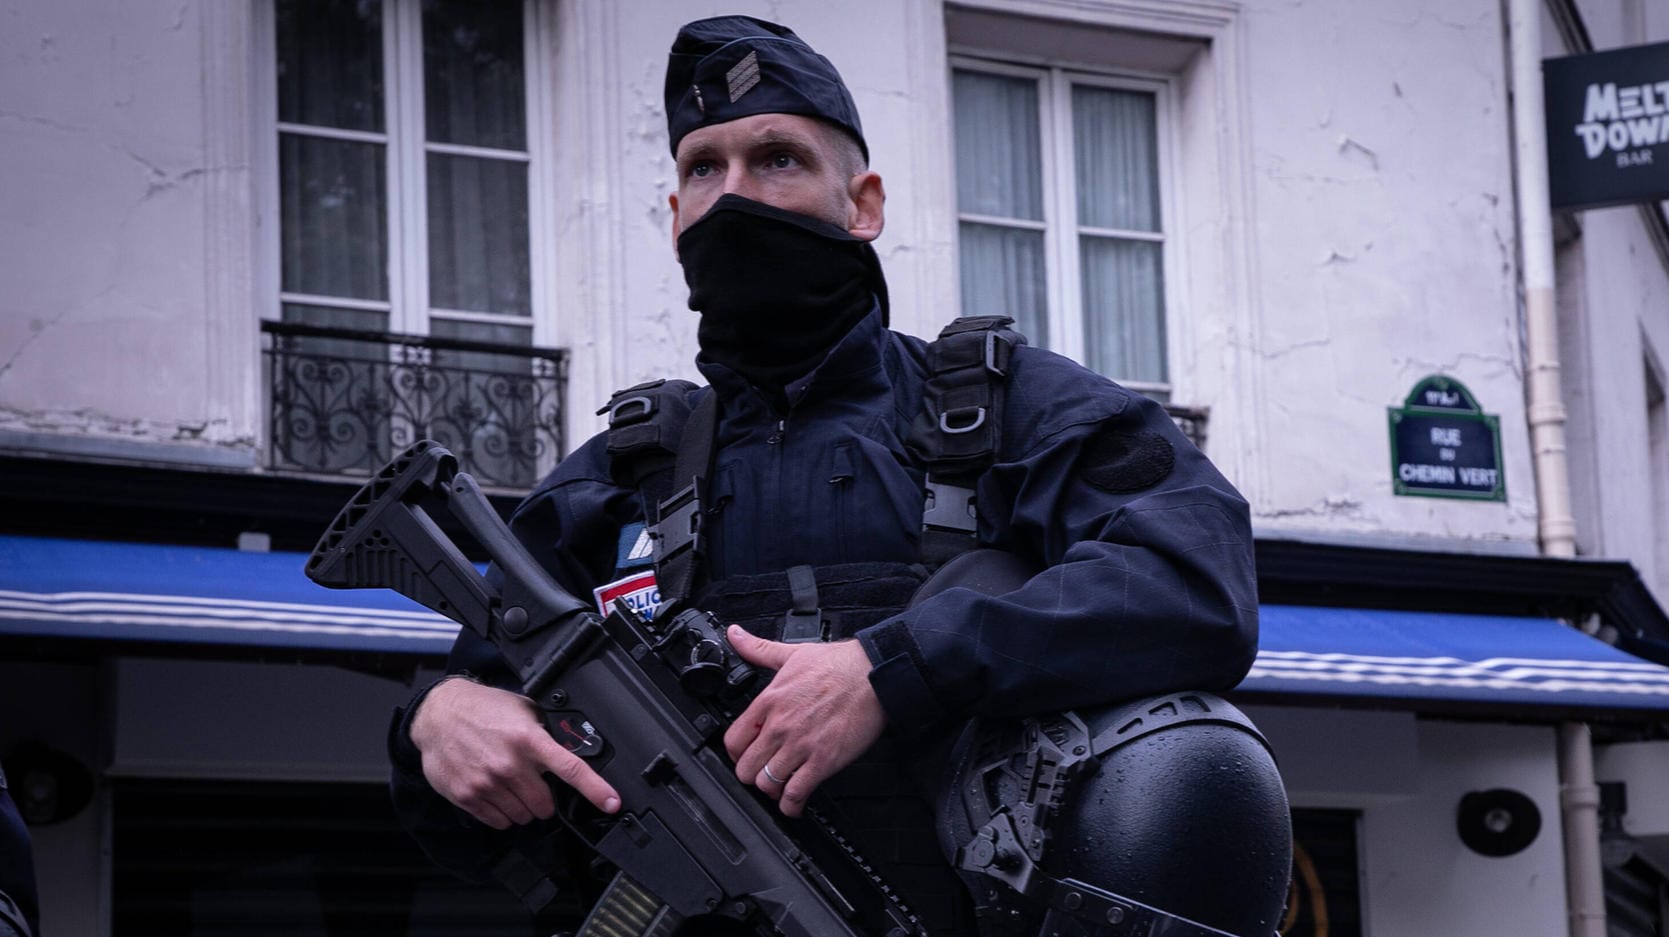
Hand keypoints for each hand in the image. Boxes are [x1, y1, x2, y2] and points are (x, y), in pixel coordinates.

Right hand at [409, 676, 619, 828]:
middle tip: (533, 784)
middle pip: (545, 805)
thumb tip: (572, 746)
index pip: (570, 769)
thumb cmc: (482, 709)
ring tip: (510, 784)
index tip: (612, 803)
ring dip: (522, 807)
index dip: (595, 789)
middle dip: (545, 800)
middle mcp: (509, 764)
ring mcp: (487, 783)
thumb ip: (546, 732)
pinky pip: (498, 821)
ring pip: (522, 817)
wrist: (438, 714)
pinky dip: (502, 814)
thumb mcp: (523, 710)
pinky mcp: (467, 796)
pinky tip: (495, 793)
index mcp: (529, 739)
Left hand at [723, 626, 884, 817]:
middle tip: (763, 773)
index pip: (733, 740)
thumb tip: (735, 635)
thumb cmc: (839, 664)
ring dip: (772, 790)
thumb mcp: (792, 652)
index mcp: (769, 701)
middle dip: (752, 775)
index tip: (746, 754)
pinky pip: (796, 793)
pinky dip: (791, 805)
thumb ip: (759, 648)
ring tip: (780, 787)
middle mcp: (780, 726)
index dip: (736, 753)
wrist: (875, 674)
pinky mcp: (823, 761)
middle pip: (746, 769)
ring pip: (767, 784)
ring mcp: (800, 746)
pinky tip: (794, 803)